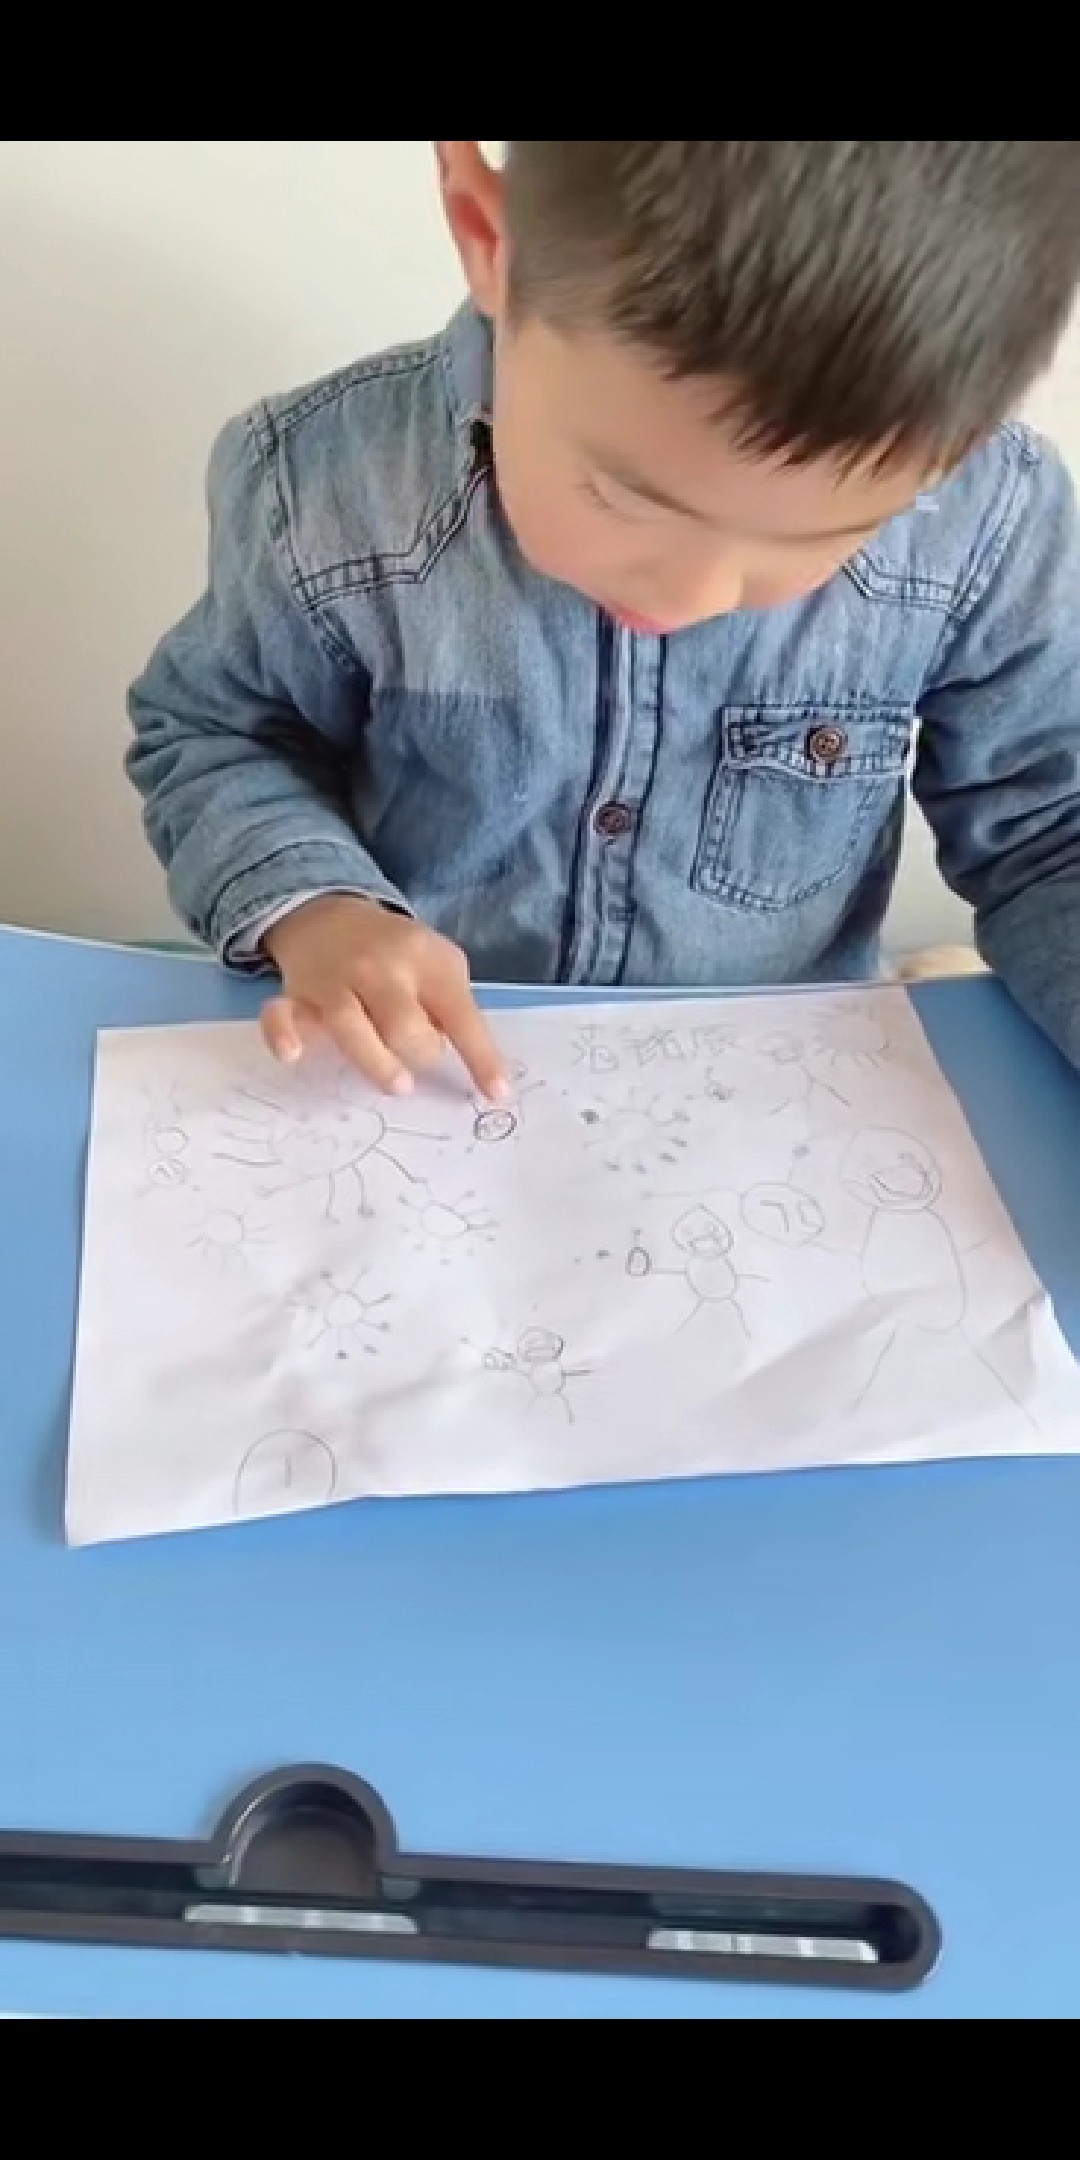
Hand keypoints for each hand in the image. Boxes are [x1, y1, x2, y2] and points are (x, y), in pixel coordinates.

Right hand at [260, 894, 505, 1099]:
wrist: (329, 913)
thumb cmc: (397, 953)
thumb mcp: (437, 964)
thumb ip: (450, 1007)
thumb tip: (470, 1066)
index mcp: (425, 960)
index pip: (460, 1015)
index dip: (480, 1057)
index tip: (496, 1094)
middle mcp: (380, 968)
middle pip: (403, 1025)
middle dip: (420, 1051)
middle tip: (420, 1056)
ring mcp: (334, 981)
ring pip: (351, 1027)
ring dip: (376, 1062)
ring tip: (397, 1084)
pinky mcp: (296, 995)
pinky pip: (282, 1015)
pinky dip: (283, 1034)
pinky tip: (293, 1055)